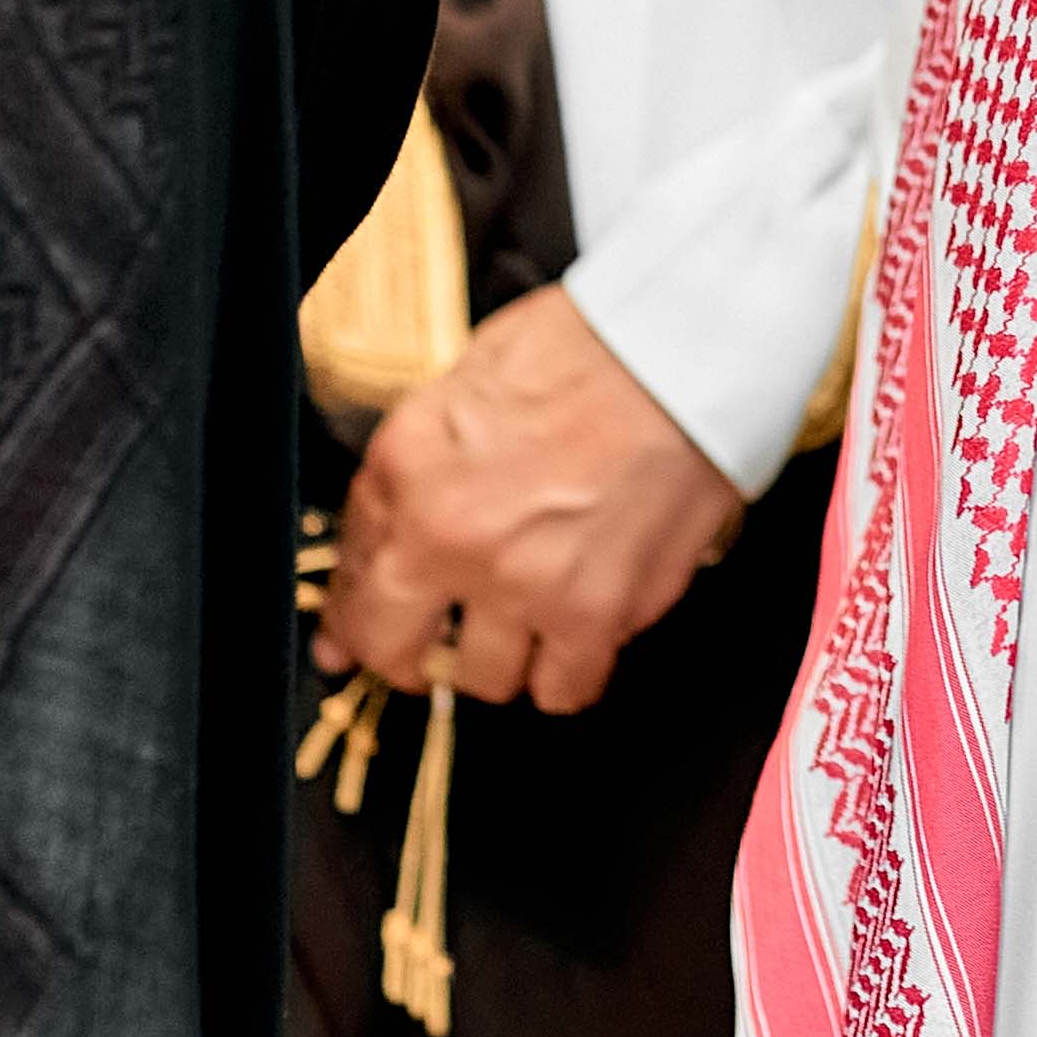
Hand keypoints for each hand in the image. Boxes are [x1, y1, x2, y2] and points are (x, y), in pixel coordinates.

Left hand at [318, 284, 743, 711]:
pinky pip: (566, 689)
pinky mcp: (601, 611)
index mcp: (408, 472)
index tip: (359, 637)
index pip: (352, 584)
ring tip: (531, 614)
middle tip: (439, 642)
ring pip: (487, 681)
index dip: (355, 620)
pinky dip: (570, 671)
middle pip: (399, 655)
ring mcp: (528, 584)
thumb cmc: (587, 349)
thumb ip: (413, 473)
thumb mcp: (461, 386)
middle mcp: (455, 539)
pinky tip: (581, 631)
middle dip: (414, 655)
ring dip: (503, 656)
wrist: (684, 347)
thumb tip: (381, 543)